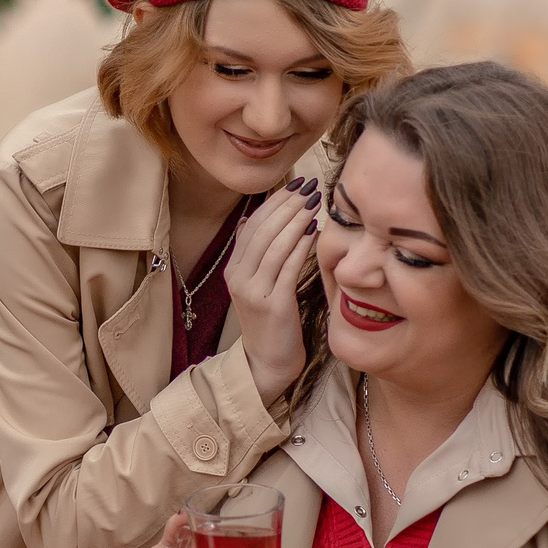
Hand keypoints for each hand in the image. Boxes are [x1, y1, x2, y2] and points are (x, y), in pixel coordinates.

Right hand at [225, 179, 316, 403]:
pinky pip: (287, 267)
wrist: (267, 363)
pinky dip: (300, 244)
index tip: (296, 184)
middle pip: (263, 230)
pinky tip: (313, 230)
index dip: (274, 202)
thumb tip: (255, 217)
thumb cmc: (271, 321)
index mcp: (233, 269)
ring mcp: (253, 291)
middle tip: (310, 186)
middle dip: (287, 204)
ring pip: (274, 245)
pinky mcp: (273, 304)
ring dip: (295, 219)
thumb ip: (256, 253)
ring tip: (314, 201)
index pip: (253, 226)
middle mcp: (238, 278)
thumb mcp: (256, 284)